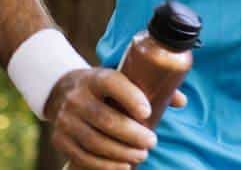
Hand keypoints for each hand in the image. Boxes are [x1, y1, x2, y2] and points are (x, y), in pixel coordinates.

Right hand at [44, 67, 159, 168]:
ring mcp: (66, 120)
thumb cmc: (104, 88)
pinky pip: (82, 156)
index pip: (112, 84)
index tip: (148, 113)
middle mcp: (77, 98)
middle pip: (105, 119)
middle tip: (151, 142)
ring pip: (95, 141)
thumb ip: (150, 86)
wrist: (61, 92)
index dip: (131, 98)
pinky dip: (104, 165)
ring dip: (121, 153)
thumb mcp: (121, 78)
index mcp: (95, 78)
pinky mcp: (60, 139)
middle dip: (132, 135)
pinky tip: (123, 167)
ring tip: (141, 155)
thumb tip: (180, 101)